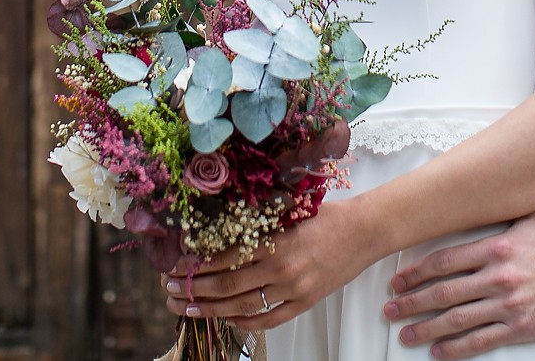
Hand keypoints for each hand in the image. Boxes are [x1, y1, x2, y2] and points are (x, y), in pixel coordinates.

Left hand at [162, 203, 373, 330]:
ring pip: (242, 305)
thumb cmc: (327, 215)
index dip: (195, 265)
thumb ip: (257, 225)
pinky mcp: (306, 302)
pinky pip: (270, 319)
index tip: (174, 266)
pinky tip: (227, 319)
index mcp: (274, 242)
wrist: (365, 231)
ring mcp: (294, 289)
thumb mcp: (288, 212)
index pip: (223, 258)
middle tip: (168, 291)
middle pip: (226, 285)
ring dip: (210, 308)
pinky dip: (246, 322)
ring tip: (187, 308)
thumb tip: (218, 233)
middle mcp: (281, 269)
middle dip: (193, 289)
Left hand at [385, 207, 534, 359]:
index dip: (416, 272)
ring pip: (457, 318)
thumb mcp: (532, 216)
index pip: (444, 261)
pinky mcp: (520, 327)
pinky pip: (482, 339)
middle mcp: (497, 277)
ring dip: (427, 327)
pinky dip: (456, 348)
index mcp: (495, 248)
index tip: (398, 280)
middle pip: (443, 292)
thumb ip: (502, 210)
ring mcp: (507, 304)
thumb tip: (479, 192)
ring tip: (406, 333)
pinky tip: (438, 350)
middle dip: (412, 302)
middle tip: (391, 309)